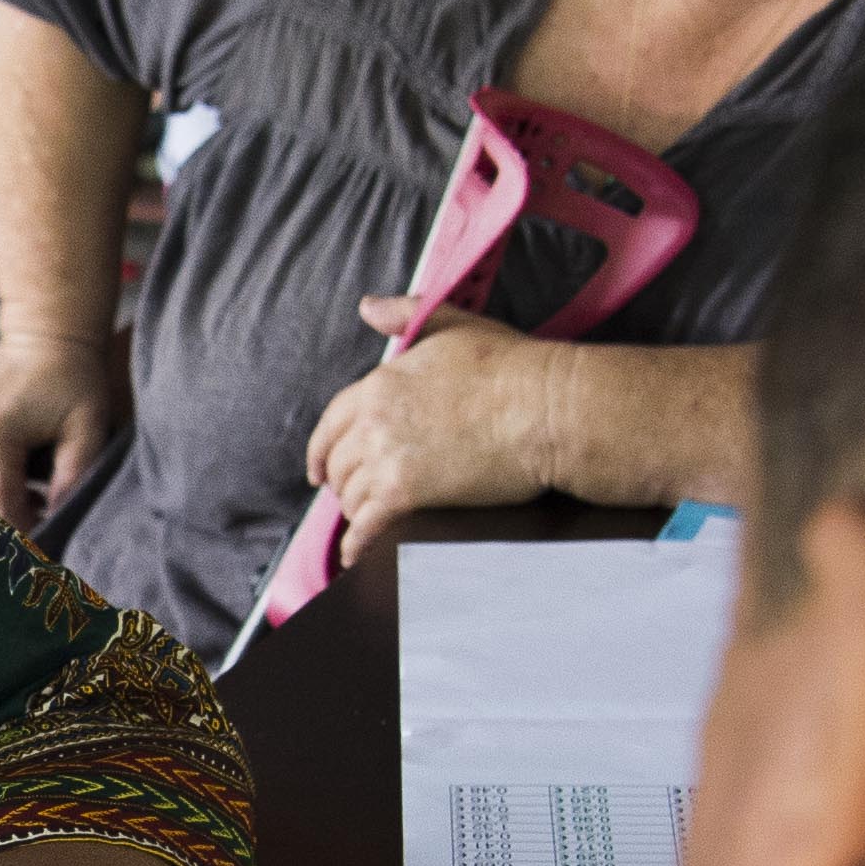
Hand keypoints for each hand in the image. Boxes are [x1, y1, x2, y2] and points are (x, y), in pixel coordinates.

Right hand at [0, 331, 127, 530]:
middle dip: (0, 527)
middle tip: (32, 541)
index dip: (20, 533)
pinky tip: (12, 484)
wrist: (47, 331)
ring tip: (27, 507)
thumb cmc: (75, 379)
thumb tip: (55, 520)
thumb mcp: (88, 429)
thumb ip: (74, 477)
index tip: (42, 550)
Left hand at [301, 297, 558, 548]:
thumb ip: (406, 315)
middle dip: (344, 484)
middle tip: (353, 499)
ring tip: (369, 524)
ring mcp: (386, 458)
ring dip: (357, 512)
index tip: (319, 470)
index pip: (332, 423)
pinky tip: (359, 558)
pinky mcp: (406, 494)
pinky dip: (359, 546)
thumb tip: (368, 307)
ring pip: (352, 496)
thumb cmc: (511, 366)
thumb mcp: (453, 325)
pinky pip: (367, 528)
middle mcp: (373, 421)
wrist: (545, 406)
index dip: (321, 451)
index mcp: (379, 384)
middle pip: (340, 463)